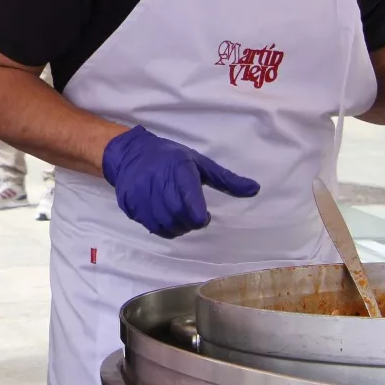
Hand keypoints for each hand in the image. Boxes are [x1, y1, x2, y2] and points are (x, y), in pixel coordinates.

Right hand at [102, 126, 259, 238]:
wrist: (130, 155)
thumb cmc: (170, 158)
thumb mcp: (200, 163)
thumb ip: (226, 179)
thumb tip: (255, 189)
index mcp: (179, 170)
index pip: (191, 204)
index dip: (201, 216)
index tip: (205, 215)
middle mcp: (159, 183)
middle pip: (179, 217)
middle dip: (191, 222)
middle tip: (194, 215)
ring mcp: (142, 196)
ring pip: (166, 225)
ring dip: (178, 227)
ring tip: (181, 216)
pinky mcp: (132, 205)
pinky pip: (152, 227)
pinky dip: (164, 228)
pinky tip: (167, 217)